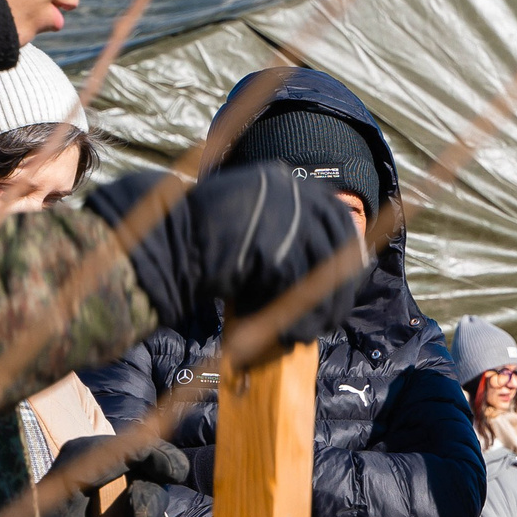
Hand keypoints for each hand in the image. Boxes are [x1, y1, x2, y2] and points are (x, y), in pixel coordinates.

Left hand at [43, 436, 188, 516]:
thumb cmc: (46, 507)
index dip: (169, 463)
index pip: (154, 458)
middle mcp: (121, 494)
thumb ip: (118, 453)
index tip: (173, 474)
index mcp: (112, 468)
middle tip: (135, 516)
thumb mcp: (78, 468)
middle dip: (151, 506)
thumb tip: (154, 445)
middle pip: (159, 495)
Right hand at [88, 164, 364, 342]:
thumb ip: (287, 233)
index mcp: (287, 182)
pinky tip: (287, 335)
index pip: (337, 218)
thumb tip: (330, 270)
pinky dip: (298, 319)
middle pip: (339, 246)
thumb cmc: (202, 238)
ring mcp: (286, 218)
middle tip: (329, 320)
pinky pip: (301, 292)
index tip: (348, 282)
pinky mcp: (276, 248)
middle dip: (339, 290)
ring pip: (323, 274)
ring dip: (318, 312)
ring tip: (303, 334)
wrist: (168, 240)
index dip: (349, 253)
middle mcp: (293, 193)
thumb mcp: (253, 223)